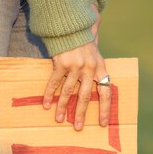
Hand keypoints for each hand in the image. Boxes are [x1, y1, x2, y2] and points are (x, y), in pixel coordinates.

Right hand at [43, 6, 110, 130]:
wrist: (72, 25)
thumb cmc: (84, 43)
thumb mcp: (96, 56)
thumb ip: (97, 72)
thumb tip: (101, 89)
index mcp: (100, 69)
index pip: (106, 92)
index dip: (104, 109)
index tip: (101, 124)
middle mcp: (89, 69)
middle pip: (85, 96)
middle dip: (81, 114)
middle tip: (77, 128)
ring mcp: (75, 66)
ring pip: (68, 92)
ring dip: (63, 107)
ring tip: (59, 120)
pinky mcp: (61, 63)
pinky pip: (54, 83)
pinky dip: (49, 95)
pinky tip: (46, 105)